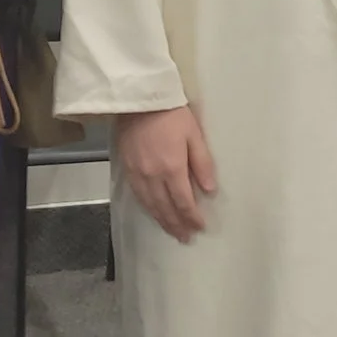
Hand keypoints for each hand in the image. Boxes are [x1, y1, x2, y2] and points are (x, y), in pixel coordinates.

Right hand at [116, 105, 217, 241]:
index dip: (192, 217)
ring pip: (150, 205)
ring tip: (172, 231)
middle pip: (165, 208)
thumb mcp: (194, 135)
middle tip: (186, 238)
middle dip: (177, 225)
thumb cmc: (172, 113)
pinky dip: (147, 209)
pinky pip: (138, 196)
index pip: (183, 202)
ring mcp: (137, 174)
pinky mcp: (127, 168)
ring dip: (162, 221)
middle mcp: (153, 176)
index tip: (200, 227)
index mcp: (172, 168)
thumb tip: (210, 190)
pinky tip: (153, 212)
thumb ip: (202, 163)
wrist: (139, 99)